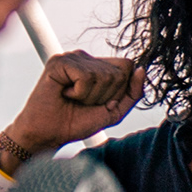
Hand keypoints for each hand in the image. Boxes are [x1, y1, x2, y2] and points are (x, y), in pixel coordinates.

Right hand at [0, 51, 138, 169]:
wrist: (49, 134)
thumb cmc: (77, 122)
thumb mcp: (114, 111)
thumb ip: (133, 93)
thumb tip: (141, 70)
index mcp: (98, 65)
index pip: (127, 66)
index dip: (119, 90)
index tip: (100, 102)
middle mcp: (86, 57)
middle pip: (119, 72)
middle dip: (106, 95)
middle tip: (84, 102)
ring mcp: (72, 57)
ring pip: (103, 75)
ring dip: (91, 96)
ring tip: (73, 99)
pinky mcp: (59, 62)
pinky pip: (86, 77)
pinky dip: (79, 93)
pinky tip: (65, 94)